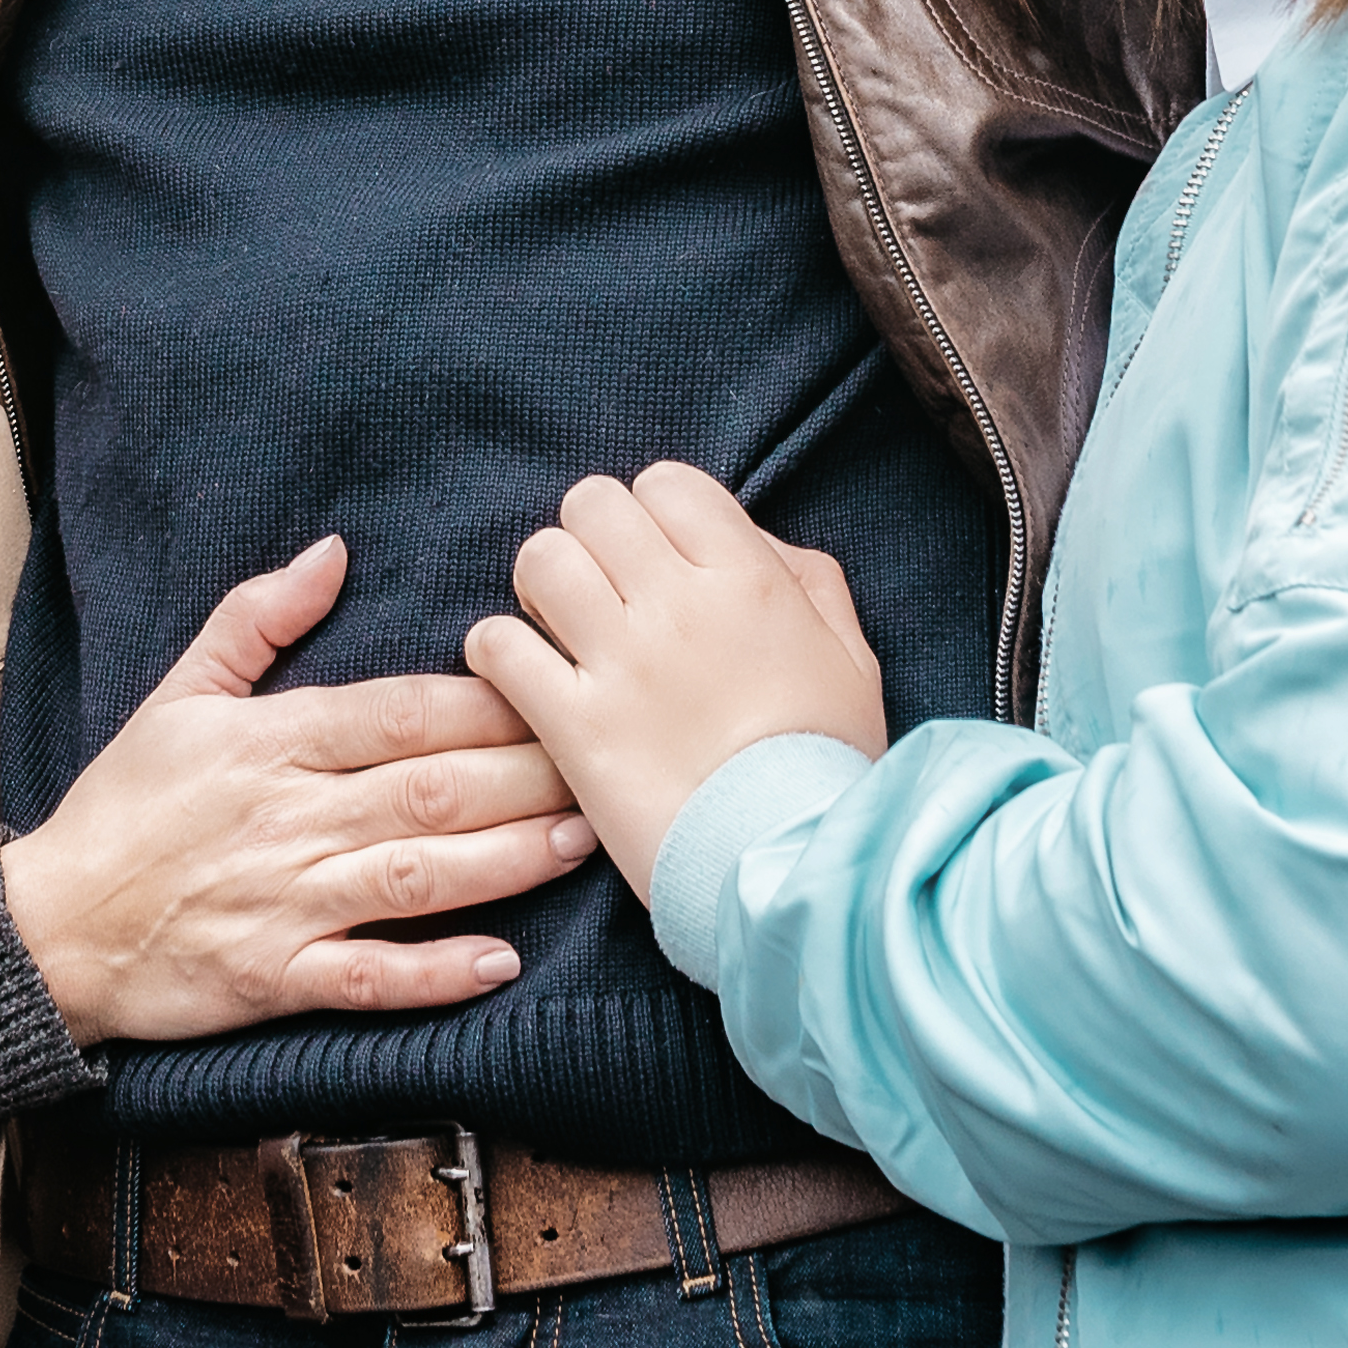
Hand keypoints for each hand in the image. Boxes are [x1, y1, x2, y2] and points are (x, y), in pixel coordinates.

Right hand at [0, 536, 586, 1041]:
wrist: (49, 927)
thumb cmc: (124, 807)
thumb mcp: (178, 694)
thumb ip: (257, 619)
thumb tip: (333, 552)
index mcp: (273, 741)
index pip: (401, 712)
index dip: (486, 703)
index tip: (557, 686)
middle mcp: (290, 818)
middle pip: (430, 789)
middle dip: (527, 775)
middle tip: (606, 760)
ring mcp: (286, 903)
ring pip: (417, 876)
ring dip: (507, 860)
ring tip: (580, 841)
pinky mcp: (275, 979)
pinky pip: (369, 978)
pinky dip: (434, 972)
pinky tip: (501, 963)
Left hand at [466, 465, 884, 897]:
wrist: (793, 865)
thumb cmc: (828, 764)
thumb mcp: (851, 657)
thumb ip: (806, 580)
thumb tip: (751, 542)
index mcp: (748, 579)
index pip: (668, 482)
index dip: (654, 512)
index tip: (657, 559)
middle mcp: (679, 604)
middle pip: (592, 504)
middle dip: (590, 536)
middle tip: (600, 588)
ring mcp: (621, 663)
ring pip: (540, 559)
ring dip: (541, 585)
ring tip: (556, 625)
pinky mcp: (574, 727)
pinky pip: (499, 647)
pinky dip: (497, 651)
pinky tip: (521, 675)